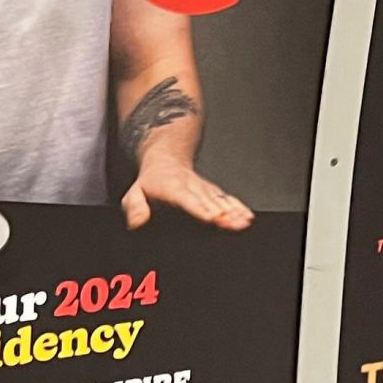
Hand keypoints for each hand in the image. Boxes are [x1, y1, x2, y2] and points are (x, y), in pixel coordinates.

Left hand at [122, 154, 253, 231]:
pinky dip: (238, 207)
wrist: (166, 158)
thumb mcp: (134, 192)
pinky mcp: (212, 191)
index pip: (188, 200)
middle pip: (209, 201)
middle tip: (234, 223)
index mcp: (173, 188)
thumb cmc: (152, 181)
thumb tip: (138, 222)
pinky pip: (227, 199)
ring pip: (221, 200)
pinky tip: (247, 216)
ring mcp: (204, 188)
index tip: (212, 217)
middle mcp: (192, 187)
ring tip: (244, 221)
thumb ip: (135, 206)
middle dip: (223, 213)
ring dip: (234, 210)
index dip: (201, 209)